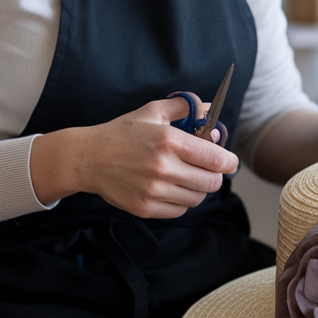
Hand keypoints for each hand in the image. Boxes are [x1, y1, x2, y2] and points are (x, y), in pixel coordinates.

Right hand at [29, 96, 237, 218]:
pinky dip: (182, 201)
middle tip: (207, 168)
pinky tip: (172, 187)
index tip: (228, 160)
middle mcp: (163, 168)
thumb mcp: (153, 111)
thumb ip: (185, 106)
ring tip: (186, 176)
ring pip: (197, 198)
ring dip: (198, 188)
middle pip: (212, 183)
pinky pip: (180, 210)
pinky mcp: (146, 208)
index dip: (229, 161)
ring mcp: (154, 191)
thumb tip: (209, 109)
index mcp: (169, 141)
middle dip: (215, 175)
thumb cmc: (123, 133)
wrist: (88, 158)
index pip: (216, 159)